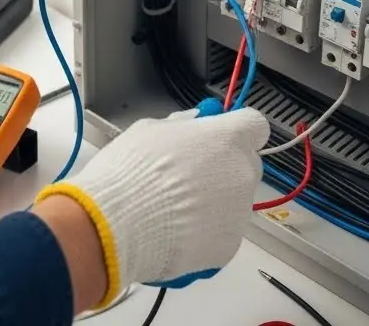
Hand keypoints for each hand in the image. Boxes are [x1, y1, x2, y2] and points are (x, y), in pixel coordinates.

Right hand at [34, 106, 270, 309]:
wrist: (113, 227)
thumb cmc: (128, 174)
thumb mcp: (148, 131)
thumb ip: (181, 125)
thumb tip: (194, 122)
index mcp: (228, 138)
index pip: (255, 126)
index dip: (236, 132)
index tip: (219, 139)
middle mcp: (242, 173)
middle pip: (245, 166)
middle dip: (223, 170)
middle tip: (187, 178)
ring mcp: (239, 212)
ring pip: (234, 202)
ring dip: (213, 204)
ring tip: (172, 211)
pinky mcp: (228, 246)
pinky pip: (221, 235)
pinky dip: (204, 235)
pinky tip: (173, 233)